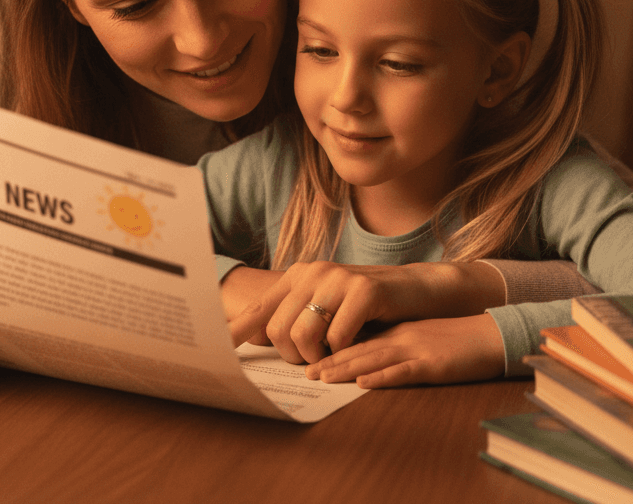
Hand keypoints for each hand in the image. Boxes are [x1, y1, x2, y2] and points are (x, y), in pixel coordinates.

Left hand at [227, 260, 457, 364]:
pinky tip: (354, 344)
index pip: (259, 308)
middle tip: (314, 359)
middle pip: (278, 330)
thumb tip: (254, 340)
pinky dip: (343, 352)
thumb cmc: (370, 308)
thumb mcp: (328, 307)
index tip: (214, 350)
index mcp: (299, 276)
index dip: (234, 332)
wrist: (418, 289)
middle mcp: (314, 271)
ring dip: (317, 357)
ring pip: (303, 335)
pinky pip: (337, 336)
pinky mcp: (365, 291)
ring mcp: (338, 278)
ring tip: (334, 353)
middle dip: (292, 356)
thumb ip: (296, 318)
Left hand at [304, 313, 505, 387]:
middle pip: (358, 346)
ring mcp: (416, 347)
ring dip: (347, 368)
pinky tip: (366, 383)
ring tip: (322, 377)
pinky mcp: (433, 362)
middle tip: (303, 371)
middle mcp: (400, 336)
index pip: (356, 338)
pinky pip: (405, 370)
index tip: (307, 358)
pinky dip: (384, 377)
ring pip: (375, 356)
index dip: (331, 348)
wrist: (491, 333)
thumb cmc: (455, 340)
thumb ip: (393, 344)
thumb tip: (365, 360)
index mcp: (395, 330)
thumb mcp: (418, 339)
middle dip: (329, 360)